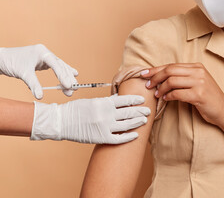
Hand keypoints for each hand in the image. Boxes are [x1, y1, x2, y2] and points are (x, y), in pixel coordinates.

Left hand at [0, 44, 77, 98]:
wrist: (2, 59)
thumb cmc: (11, 62)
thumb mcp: (23, 74)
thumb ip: (33, 85)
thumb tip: (40, 96)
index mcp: (42, 52)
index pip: (56, 64)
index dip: (63, 75)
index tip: (68, 85)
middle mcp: (45, 53)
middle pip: (60, 66)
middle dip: (67, 78)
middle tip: (73, 89)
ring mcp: (45, 57)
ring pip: (60, 67)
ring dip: (66, 77)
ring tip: (74, 87)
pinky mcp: (43, 61)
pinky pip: (56, 67)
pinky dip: (63, 72)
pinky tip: (73, 74)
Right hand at [31, 95, 150, 143]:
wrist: (61, 122)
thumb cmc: (76, 110)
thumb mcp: (93, 101)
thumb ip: (107, 102)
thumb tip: (121, 99)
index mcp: (104, 103)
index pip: (125, 100)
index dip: (136, 100)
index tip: (142, 99)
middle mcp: (106, 114)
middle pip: (129, 112)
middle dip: (140, 111)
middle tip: (148, 110)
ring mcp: (104, 127)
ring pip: (127, 125)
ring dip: (137, 122)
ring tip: (144, 120)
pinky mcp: (101, 138)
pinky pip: (119, 139)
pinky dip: (129, 137)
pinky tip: (135, 135)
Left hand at [141, 63, 223, 126]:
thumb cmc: (207, 98)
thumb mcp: (197, 82)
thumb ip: (183, 77)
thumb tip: (160, 77)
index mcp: (197, 67)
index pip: (172, 65)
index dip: (156, 69)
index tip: (145, 74)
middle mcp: (198, 72)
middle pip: (170, 70)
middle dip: (156, 77)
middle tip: (148, 85)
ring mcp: (200, 82)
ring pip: (172, 81)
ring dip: (161, 88)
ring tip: (157, 94)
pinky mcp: (199, 94)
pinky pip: (177, 93)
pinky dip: (169, 96)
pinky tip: (166, 99)